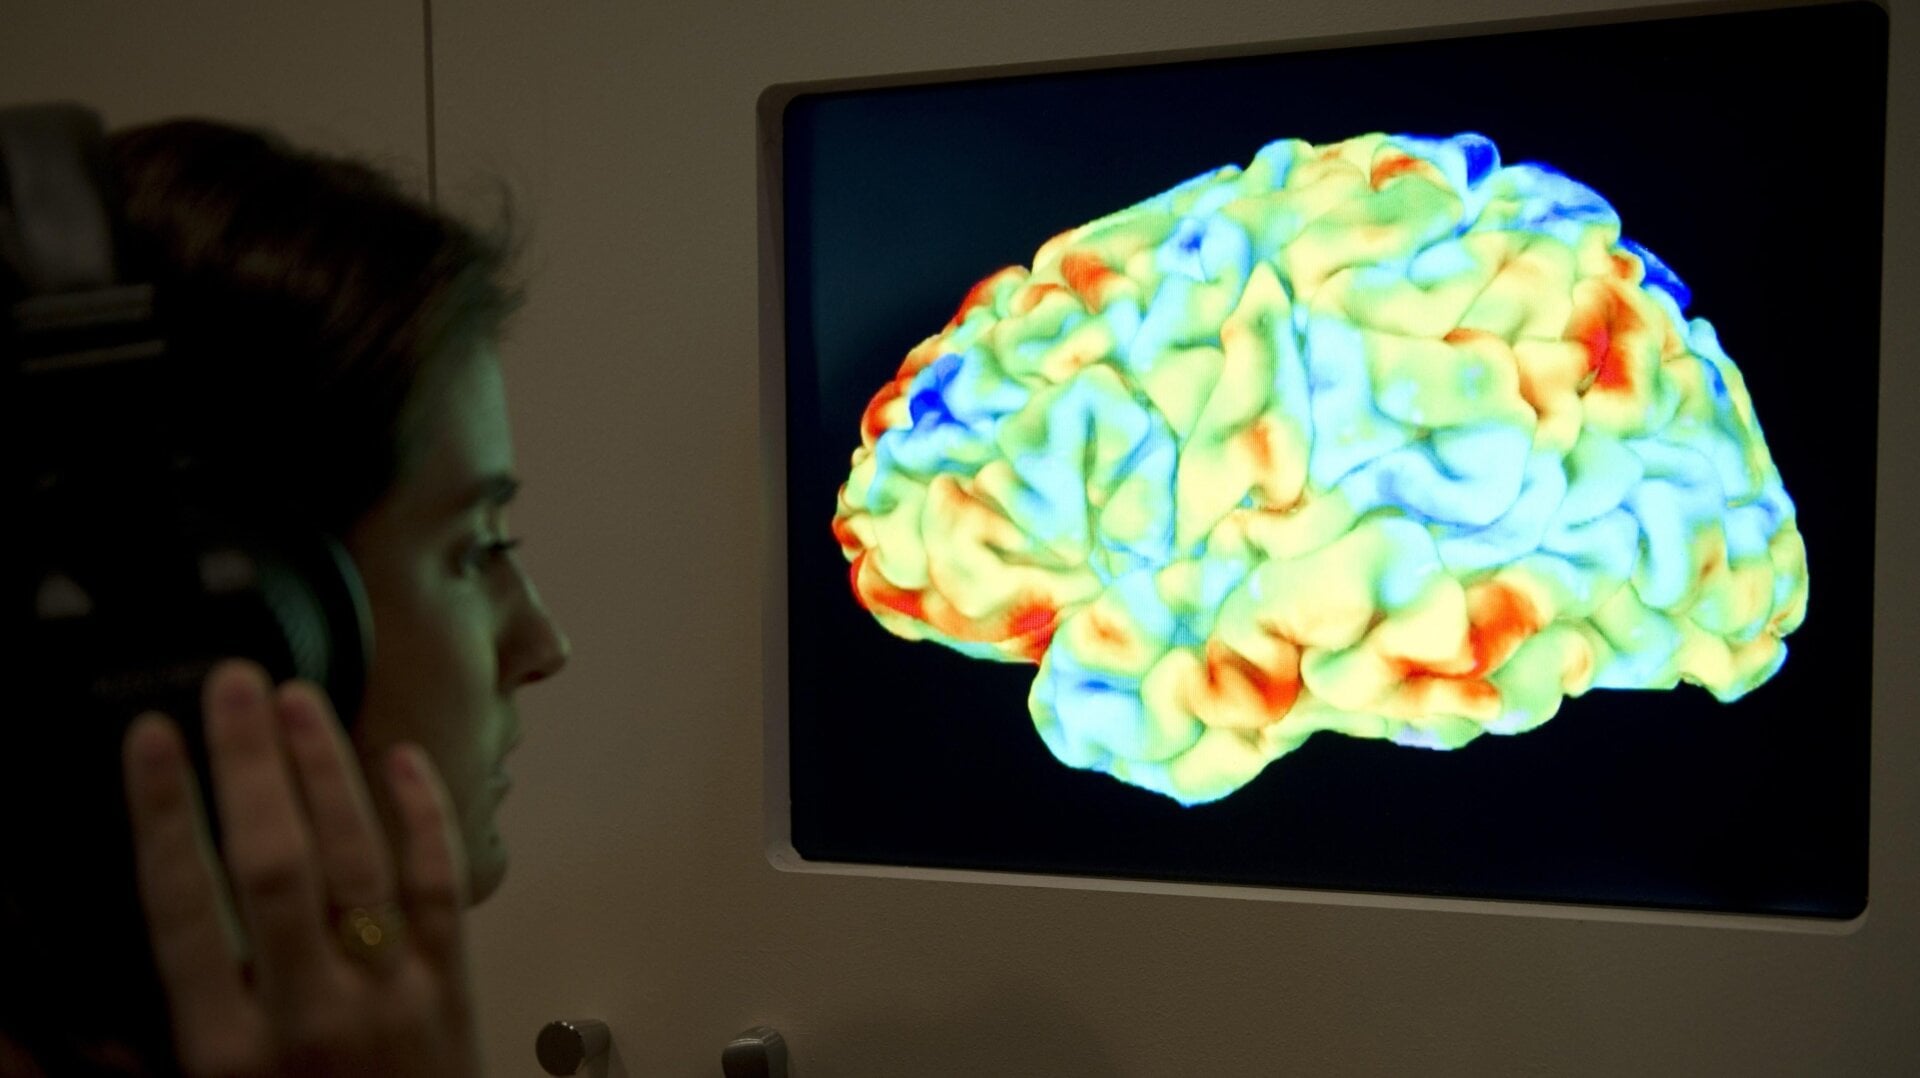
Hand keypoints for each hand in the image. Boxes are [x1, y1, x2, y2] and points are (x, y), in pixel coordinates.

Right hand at [122, 659, 482, 1076]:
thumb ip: (135, 1041)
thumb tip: (57, 986)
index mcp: (224, 1051)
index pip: (182, 908)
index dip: (163, 812)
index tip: (150, 737)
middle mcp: (307, 1016)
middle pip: (274, 862)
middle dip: (249, 763)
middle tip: (232, 683)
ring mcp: (388, 997)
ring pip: (357, 859)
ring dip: (325, 769)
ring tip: (297, 699)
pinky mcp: (453, 989)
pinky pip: (439, 886)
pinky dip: (422, 815)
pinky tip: (398, 758)